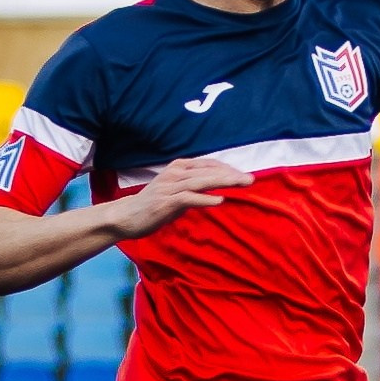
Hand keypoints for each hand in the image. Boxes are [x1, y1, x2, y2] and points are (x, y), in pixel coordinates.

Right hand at [109, 158, 252, 238]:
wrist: (127, 216)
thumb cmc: (155, 204)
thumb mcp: (178, 191)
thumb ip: (195, 186)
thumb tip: (218, 187)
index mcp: (179, 167)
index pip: (209, 164)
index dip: (228, 169)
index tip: (244, 175)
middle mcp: (175, 173)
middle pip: (209, 171)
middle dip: (231, 174)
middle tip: (251, 179)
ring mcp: (170, 187)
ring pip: (201, 181)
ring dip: (224, 182)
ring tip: (241, 184)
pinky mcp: (166, 202)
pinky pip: (188, 198)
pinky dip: (204, 198)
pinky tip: (219, 199)